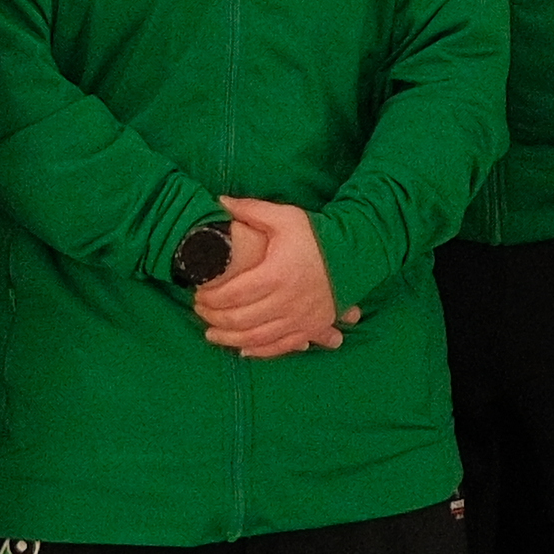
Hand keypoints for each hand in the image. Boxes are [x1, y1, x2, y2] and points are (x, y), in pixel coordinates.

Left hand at [191, 193, 337, 359]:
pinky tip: (243, 351)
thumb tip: (218, 202)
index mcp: (276, 274)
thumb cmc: (317, 235)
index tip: (198, 293)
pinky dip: (259, 351)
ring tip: (212, 334)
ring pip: (257, 338)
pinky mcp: (310, 327)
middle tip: (200, 311)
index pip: (233, 294)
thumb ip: (250, 211)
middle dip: (214, 317)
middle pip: (240, 319)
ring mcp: (299, 318)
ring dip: (230, 339)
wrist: (355, 254)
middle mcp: (286, 301)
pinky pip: (281, 346)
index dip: (210, 297)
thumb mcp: (284, 217)